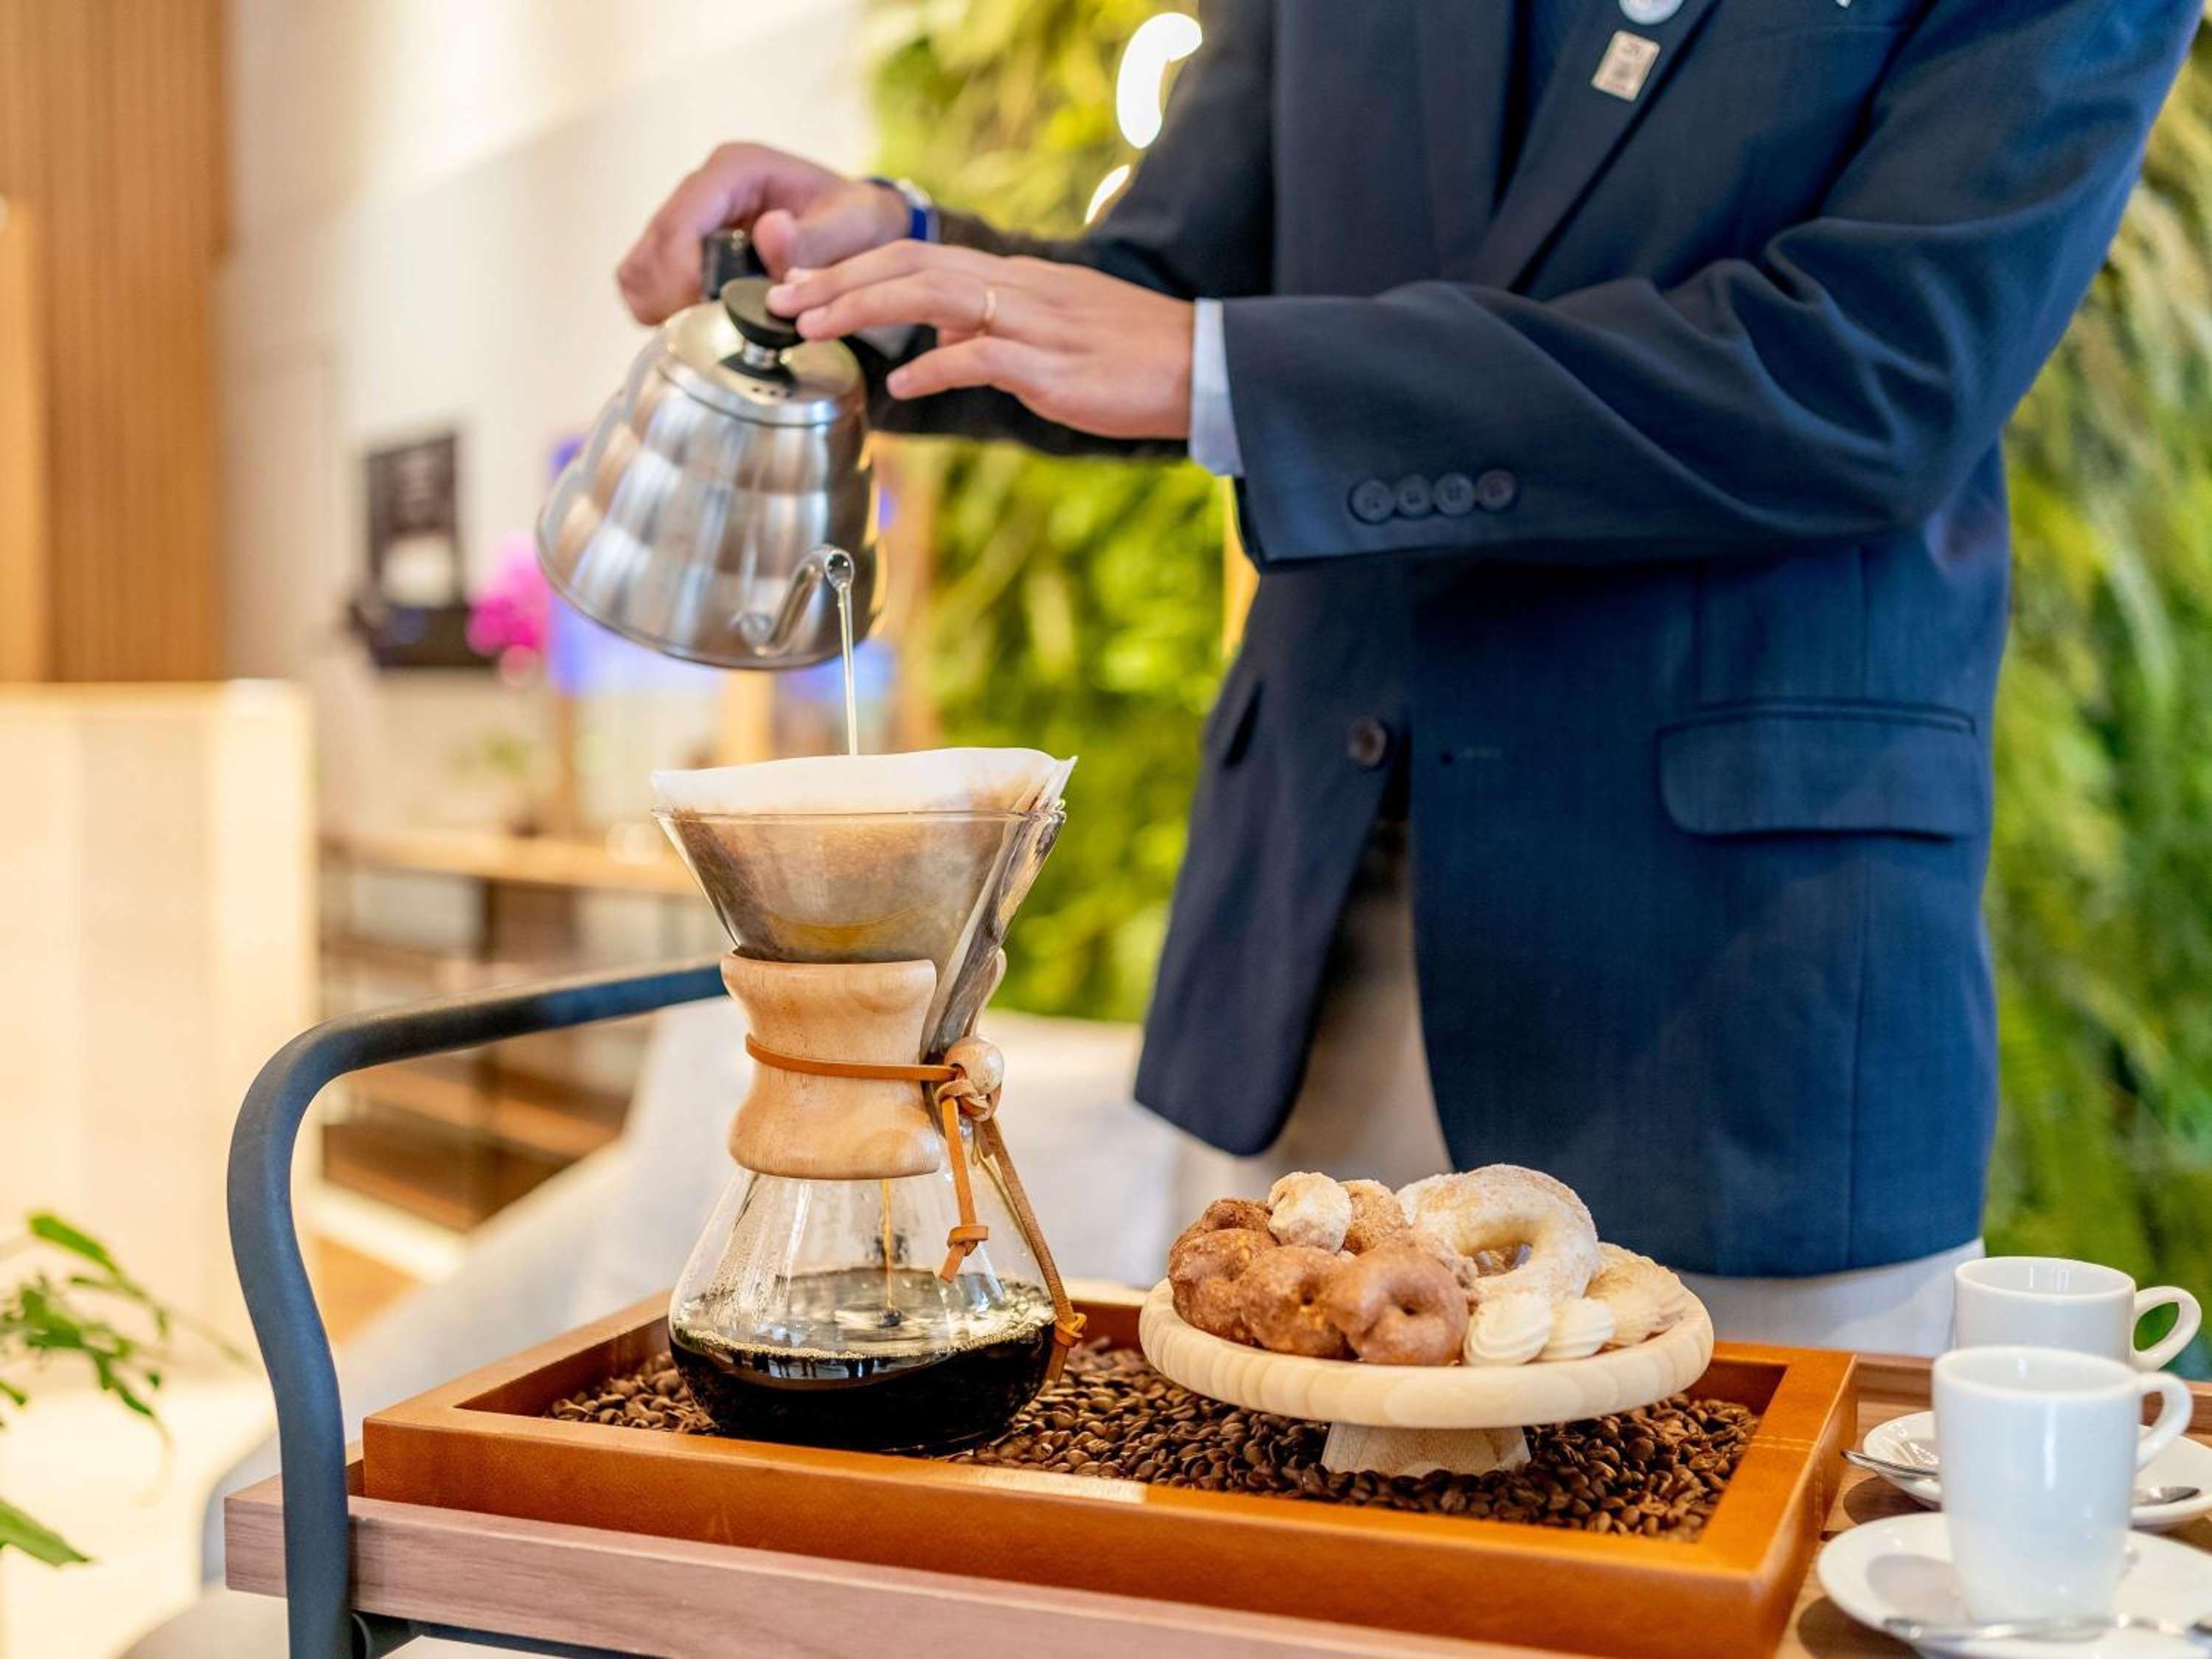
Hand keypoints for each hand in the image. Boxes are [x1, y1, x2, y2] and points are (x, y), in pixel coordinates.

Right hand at [616, 143, 906, 324]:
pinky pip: (646, 279)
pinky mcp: (685, 245)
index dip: (681, 272)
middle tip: (709, 331)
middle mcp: (704, 187)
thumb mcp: (849, 227)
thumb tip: (769, 233)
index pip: (682, 220)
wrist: (858, 223)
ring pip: (641, 264)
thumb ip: (812, 237)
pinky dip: (660, 307)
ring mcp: (690, 216)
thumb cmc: (855, 220)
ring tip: (706, 329)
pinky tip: (696, 322)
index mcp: (736, 170)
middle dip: (672, 295)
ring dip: (662, 304)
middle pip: (654, 246)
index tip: (701, 310)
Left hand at [768, 242, 1193, 440]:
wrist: (1205, 367)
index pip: (919, 256)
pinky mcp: (1052, 367)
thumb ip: (993, 332)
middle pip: (911, 264)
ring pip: (932, 296)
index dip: (854, 268)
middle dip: (838, 280)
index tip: (802, 287)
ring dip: (864, 308)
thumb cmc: (1132, 357)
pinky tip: (897, 385)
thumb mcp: (1055, 332)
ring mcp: (1035, 325)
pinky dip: (933, 367)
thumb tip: (939, 345)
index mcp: (1015, 278)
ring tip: (813, 329)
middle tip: (780, 301)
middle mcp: (1018, 288)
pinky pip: (980, 357)